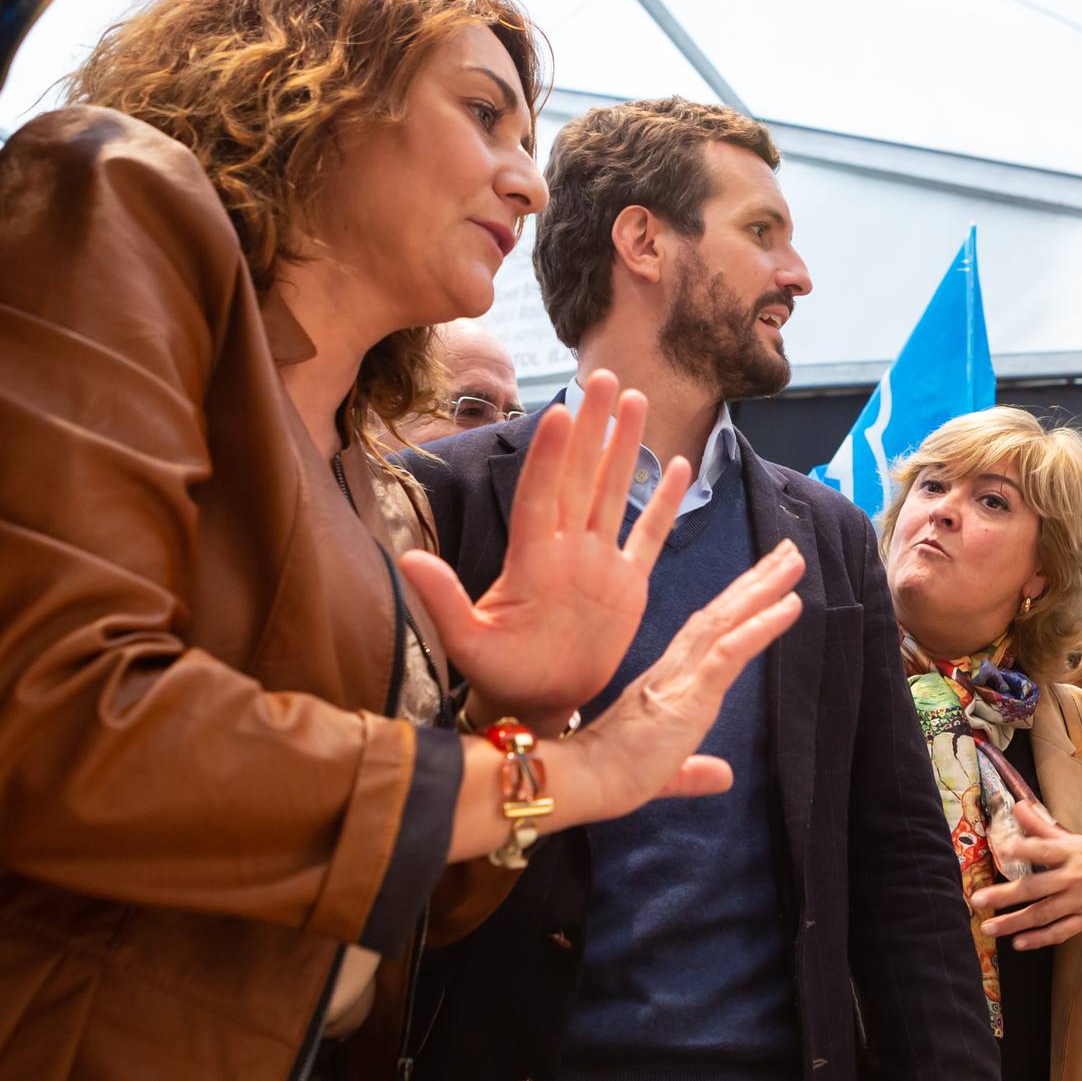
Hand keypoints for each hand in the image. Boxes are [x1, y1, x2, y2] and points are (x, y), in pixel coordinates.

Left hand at [399, 370, 689, 730]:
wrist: (536, 703)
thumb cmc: (500, 675)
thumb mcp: (468, 644)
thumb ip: (444, 602)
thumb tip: (407, 559)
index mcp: (530, 560)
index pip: (541, 496)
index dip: (551, 457)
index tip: (559, 413)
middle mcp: (566, 549)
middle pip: (581, 477)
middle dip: (593, 427)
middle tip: (604, 377)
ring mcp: (598, 563)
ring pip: (613, 492)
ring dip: (624, 447)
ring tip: (636, 399)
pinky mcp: (627, 585)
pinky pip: (648, 536)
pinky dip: (662, 504)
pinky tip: (674, 466)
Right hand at [554, 540, 804, 823]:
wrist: (581, 781)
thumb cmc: (609, 775)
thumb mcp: (665, 774)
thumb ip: (693, 772)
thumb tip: (724, 776)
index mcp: (667, 681)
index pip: (708, 633)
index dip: (736, 603)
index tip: (763, 578)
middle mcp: (675, 668)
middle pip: (721, 614)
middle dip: (756, 581)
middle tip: (788, 550)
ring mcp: (682, 677)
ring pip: (728, 621)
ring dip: (765, 589)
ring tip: (794, 560)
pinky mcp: (688, 695)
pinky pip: (730, 652)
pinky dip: (760, 626)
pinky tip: (789, 605)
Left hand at [967, 802, 1081, 949]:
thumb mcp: (1077, 839)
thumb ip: (1043, 827)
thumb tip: (1018, 805)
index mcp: (1071, 853)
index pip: (1045, 849)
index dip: (1025, 849)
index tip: (1003, 850)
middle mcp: (1073, 877)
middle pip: (1035, 887)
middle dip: (1004, 895)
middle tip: (978, 900)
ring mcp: (1080, 901)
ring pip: (1042, 914)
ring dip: (1014, 922)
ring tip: (988, 928)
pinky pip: (1060, 932)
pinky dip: (1039, 939)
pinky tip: (1019, 943)